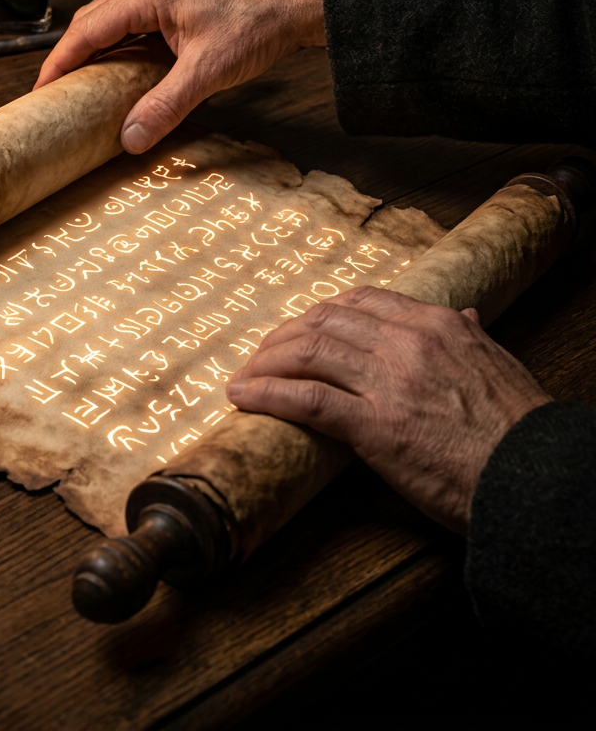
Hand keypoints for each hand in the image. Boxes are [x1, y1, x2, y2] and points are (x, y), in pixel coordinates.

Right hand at [34, 0, 325, 153]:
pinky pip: (134, 24)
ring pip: (112, 21)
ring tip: (81, 86)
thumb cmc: (259, 24)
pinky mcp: (178, 2)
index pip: (88, 28)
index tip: (42, 90)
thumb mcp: (208, 72)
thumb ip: (165, 105)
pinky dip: (119, 49)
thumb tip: (130, 139)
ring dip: (94, 52)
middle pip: (92, 20)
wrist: (300, 4)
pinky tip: (120, 73)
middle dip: (70, 56)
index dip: (60, 61)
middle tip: (56, 93)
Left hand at [225, 286, 550, 532]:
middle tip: (262, 354)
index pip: (360, 300)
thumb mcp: (499, 365)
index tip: (299, 328)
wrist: (535, 478)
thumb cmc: (519, 429)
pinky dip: (266, 394)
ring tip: (244, 376)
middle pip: (323, 321)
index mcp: (435, 324)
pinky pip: (306, 399)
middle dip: (283, 336)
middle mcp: (406, 342)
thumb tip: (466, 315)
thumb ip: (471, 337)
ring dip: (265, 363)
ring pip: (307, 353)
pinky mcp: (374, 424)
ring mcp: (388, 380)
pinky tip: (243, 397)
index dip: (319, 313)